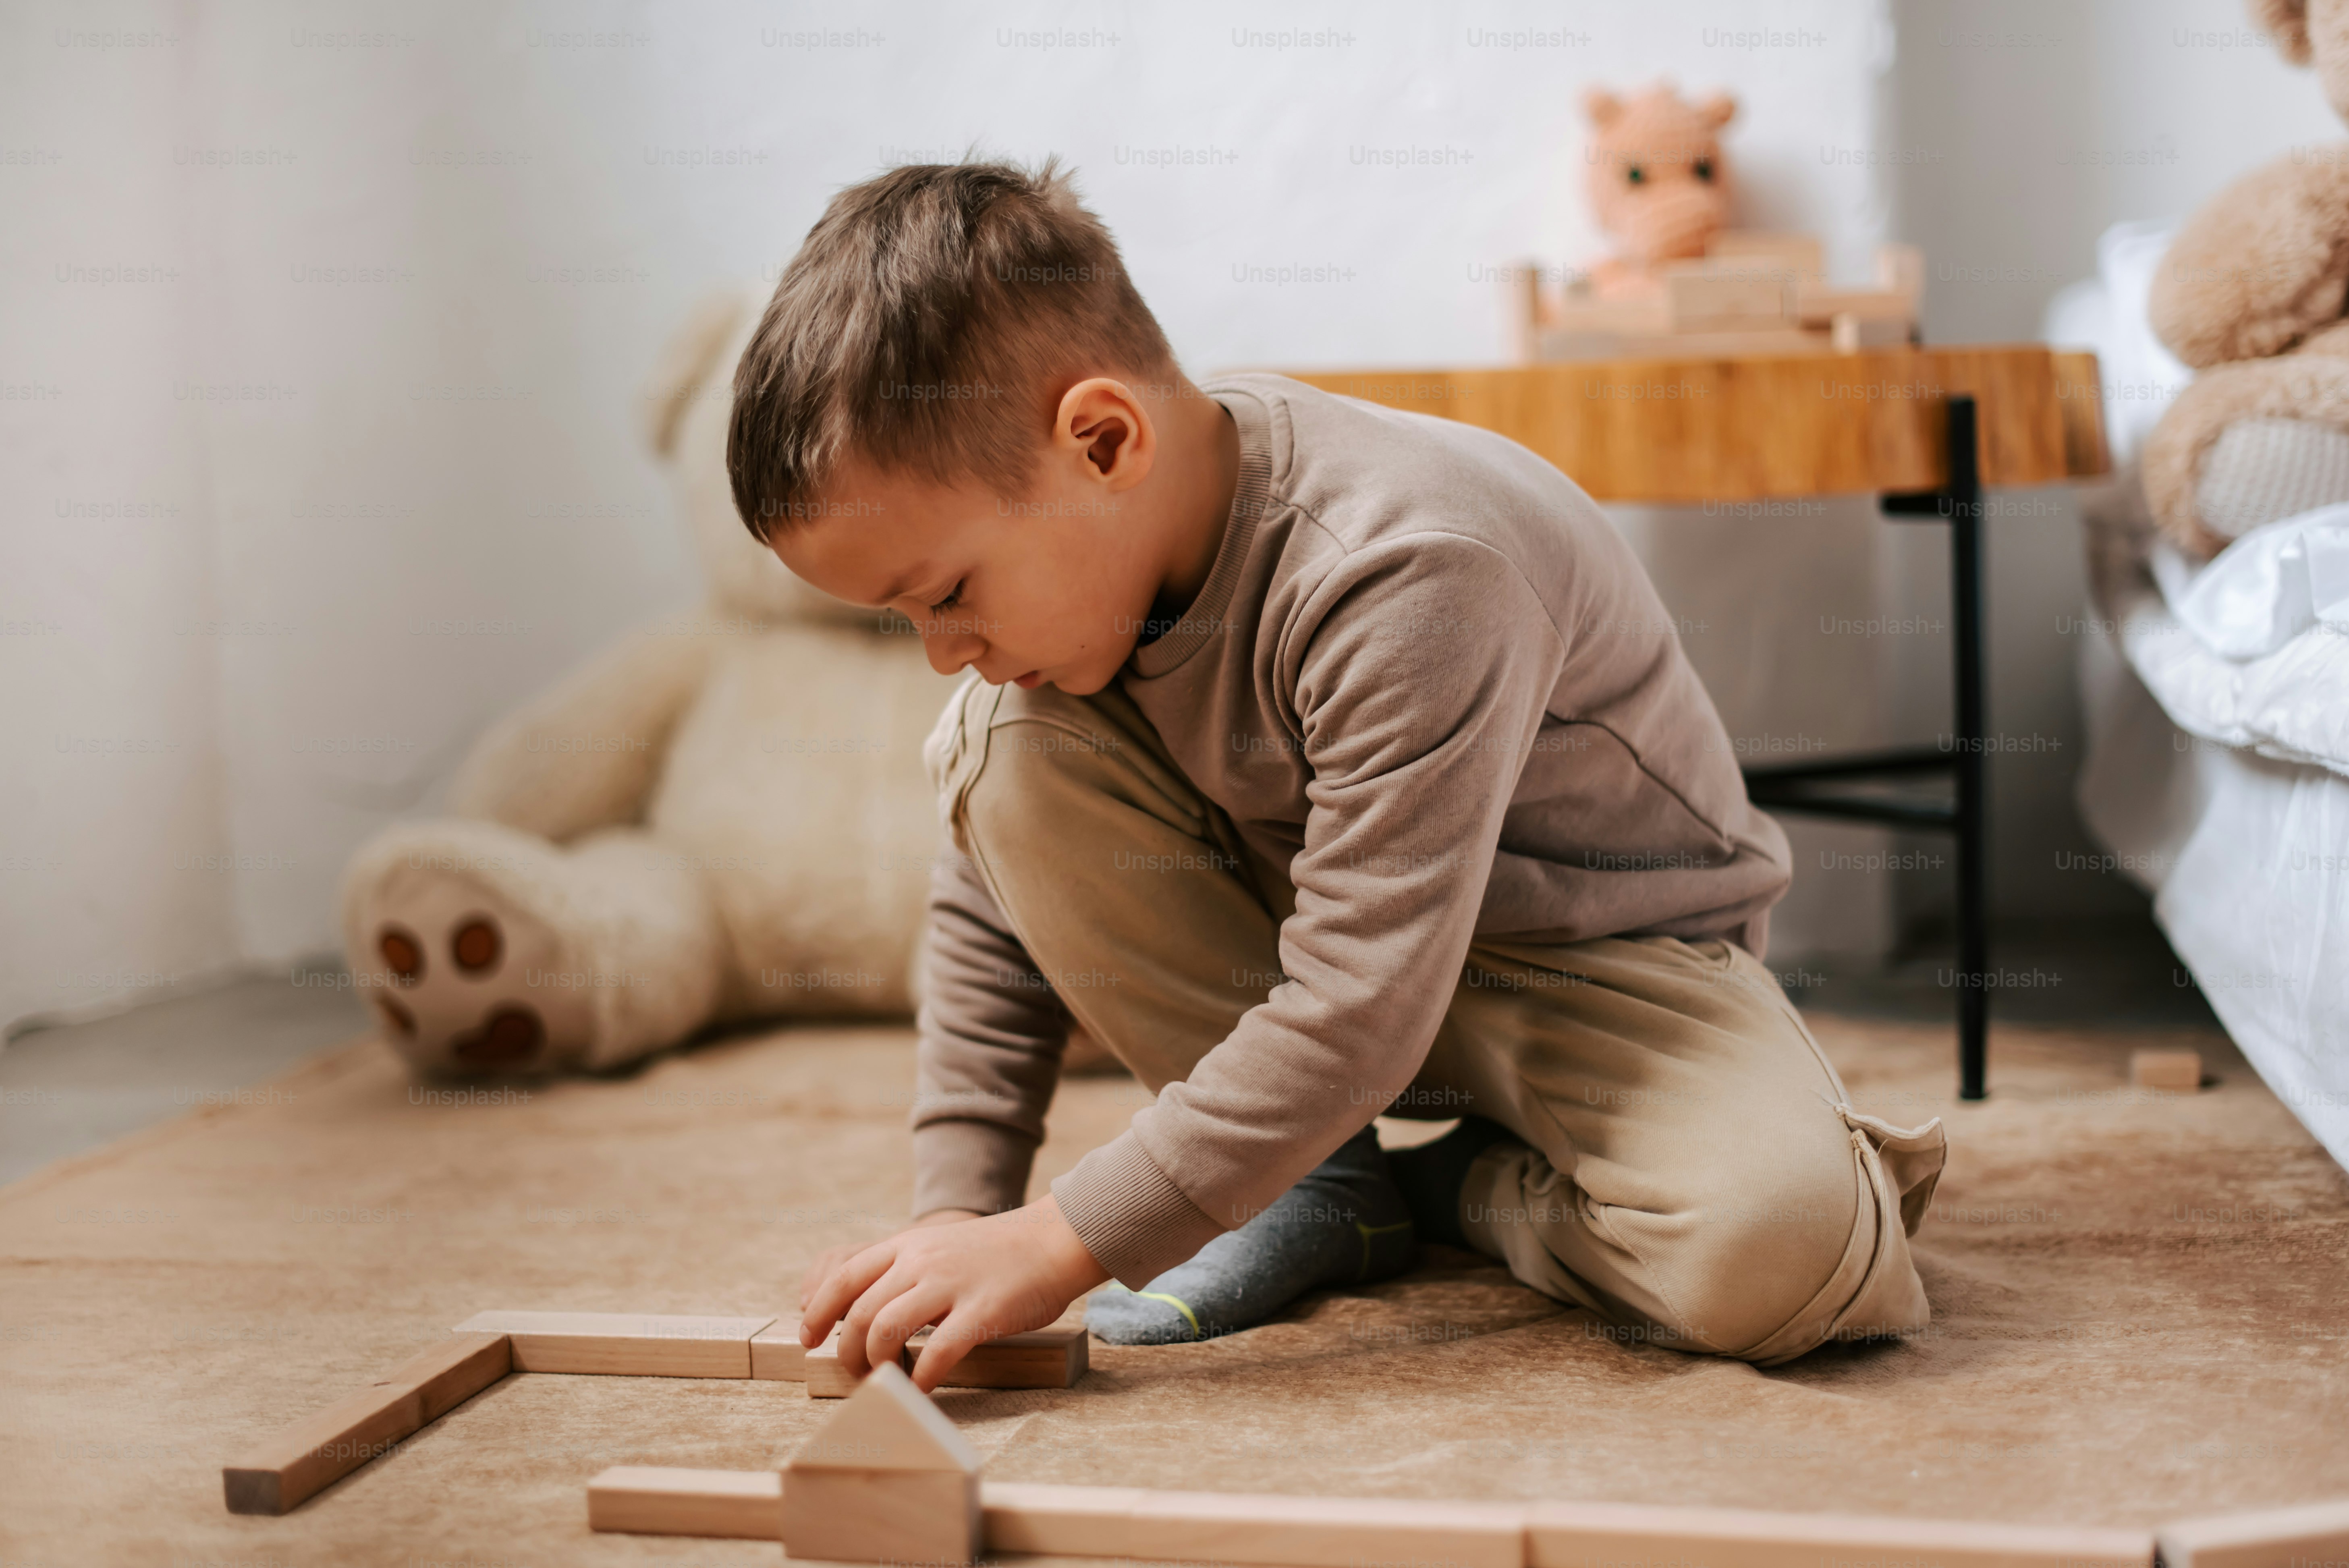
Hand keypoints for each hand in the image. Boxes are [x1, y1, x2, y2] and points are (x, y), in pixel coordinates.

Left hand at [797, 1194, 1109, 1390]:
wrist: (1053, 1240)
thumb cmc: (995, 1253)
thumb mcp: (938, 1245)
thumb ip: (901, 1269)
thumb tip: (862, 1307)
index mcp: (907, 1244)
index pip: (843, 1276)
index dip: (819, 1311)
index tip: (810, 1338)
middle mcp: (921, 1260)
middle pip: (858, 1312)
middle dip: (847, 1351)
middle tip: (855, 1373)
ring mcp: (951, 1284)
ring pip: (885, 1330)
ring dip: (877, 1366)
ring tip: (887, 1380)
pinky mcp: (982, 1311)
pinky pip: (937, 1353)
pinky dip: (921, 1379)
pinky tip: (923, 1389)